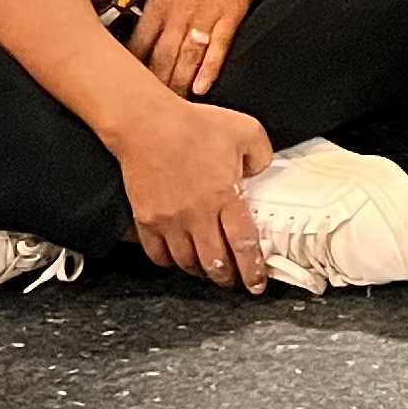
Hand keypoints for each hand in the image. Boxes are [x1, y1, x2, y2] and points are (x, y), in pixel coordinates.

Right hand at [112, 93, 276, 289]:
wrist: (148, 124)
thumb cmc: (196, 125)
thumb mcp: (246, 130)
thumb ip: (261, 155)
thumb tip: (259, 174)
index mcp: (225, 196)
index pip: (243, 244)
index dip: (252, 269)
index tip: (257, 284)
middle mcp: (197, 215)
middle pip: (214, 262)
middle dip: (228, 277)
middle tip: (235, 282)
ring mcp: (169, 221)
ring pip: (186, 262)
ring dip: (201, 271)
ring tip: (210, 271)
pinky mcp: (145, 221)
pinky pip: (158, 255)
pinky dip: (170, 262)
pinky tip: (179, 258)